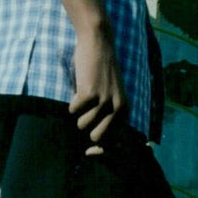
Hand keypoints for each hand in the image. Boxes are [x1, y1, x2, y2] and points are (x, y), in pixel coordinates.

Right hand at [69, 21, 126, 151]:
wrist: (99, 43)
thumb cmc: (102, 70)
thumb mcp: (111, 93)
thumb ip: (107, 113)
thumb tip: (93, 141)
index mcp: (125, 110)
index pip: (114, 141)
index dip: (100, 151)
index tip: (88, 154)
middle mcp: (117, 108)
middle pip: (96, 137)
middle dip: (87, 127)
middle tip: (85, 112)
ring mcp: (104, 101)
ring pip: (82, 124)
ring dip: (79, 112)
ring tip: (84, 95)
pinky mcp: (90, 93)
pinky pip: (73, 110)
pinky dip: (72, 101)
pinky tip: (79, 87)